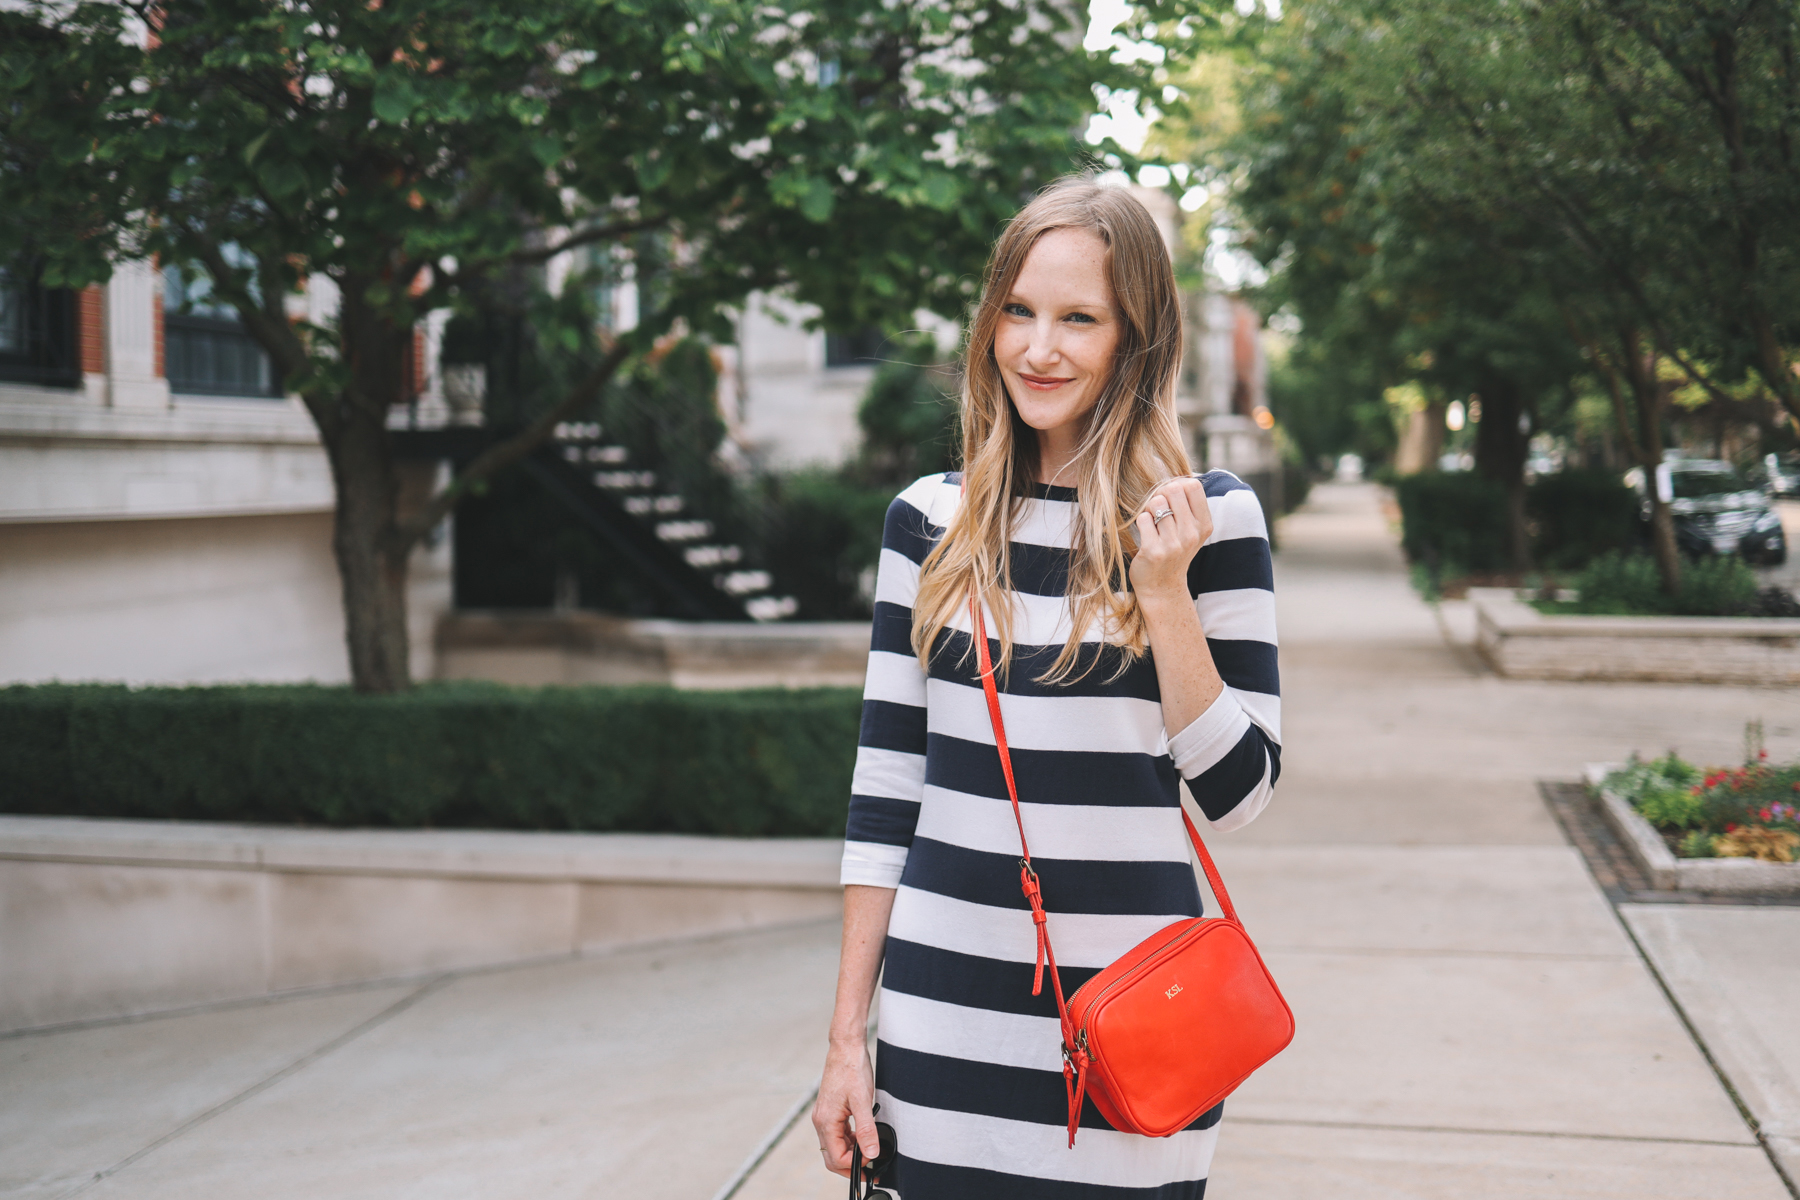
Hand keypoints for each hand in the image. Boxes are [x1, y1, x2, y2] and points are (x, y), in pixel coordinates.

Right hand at [812, 1040, 877, 1178]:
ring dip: (851, 1153)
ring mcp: (825, 1116)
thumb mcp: (863, 1101)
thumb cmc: (852, 1069)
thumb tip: (871, 1153)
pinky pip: (838, 1134)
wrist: (846, 1048)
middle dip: (850, 1166)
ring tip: (870, 1152)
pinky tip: (863, 1137)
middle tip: (871, 1168)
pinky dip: (850, 1141)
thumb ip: (866, 1130)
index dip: (854, 1165)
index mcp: (826, 1121)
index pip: (836, 1158)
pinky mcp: (830, 1111)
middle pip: (832, 1157)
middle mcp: (821, 1121)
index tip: (872, 1161)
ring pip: (835, 1146)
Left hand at [1130, 476, 1212, 604]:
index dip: (1177, 486)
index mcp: (1204, 525)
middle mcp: (1192, 534)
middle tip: (1158, 511)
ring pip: (1155, 503)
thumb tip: (1175, 477)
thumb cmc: (1174, 550)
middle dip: (1161, 494)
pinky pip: (1142, 519)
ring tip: (1152, 525)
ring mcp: (1173, 544)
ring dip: (1149, 510)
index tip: (1171, 499)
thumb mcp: (1191, 529)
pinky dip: (1140, 522)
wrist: (1162, 586)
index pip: (1193, 486)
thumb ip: (1187, 504)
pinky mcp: (1153, 551)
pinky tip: (1146, 535)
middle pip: (1173, 490)